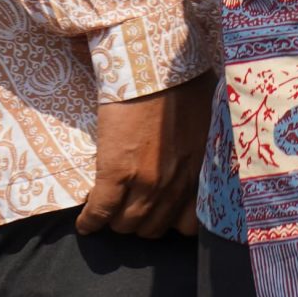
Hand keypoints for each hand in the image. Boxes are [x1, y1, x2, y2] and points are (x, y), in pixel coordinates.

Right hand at [78, 72, 211, 237]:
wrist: (156, 68)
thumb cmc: (188, 86)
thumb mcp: (211, 125)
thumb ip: (207, 151)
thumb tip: (204, 163)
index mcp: (203, 171)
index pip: (189, 223)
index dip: (172, 222)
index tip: (163, 215)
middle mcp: (177, 182)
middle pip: (153, 228)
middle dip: (141, 222)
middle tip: (131, 209)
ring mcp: (146, 180)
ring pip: (126, 225)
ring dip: (116, 222)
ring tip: (109, 212)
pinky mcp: (116, 172)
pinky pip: (99, 211)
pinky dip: (89, 222)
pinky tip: (85, 224)